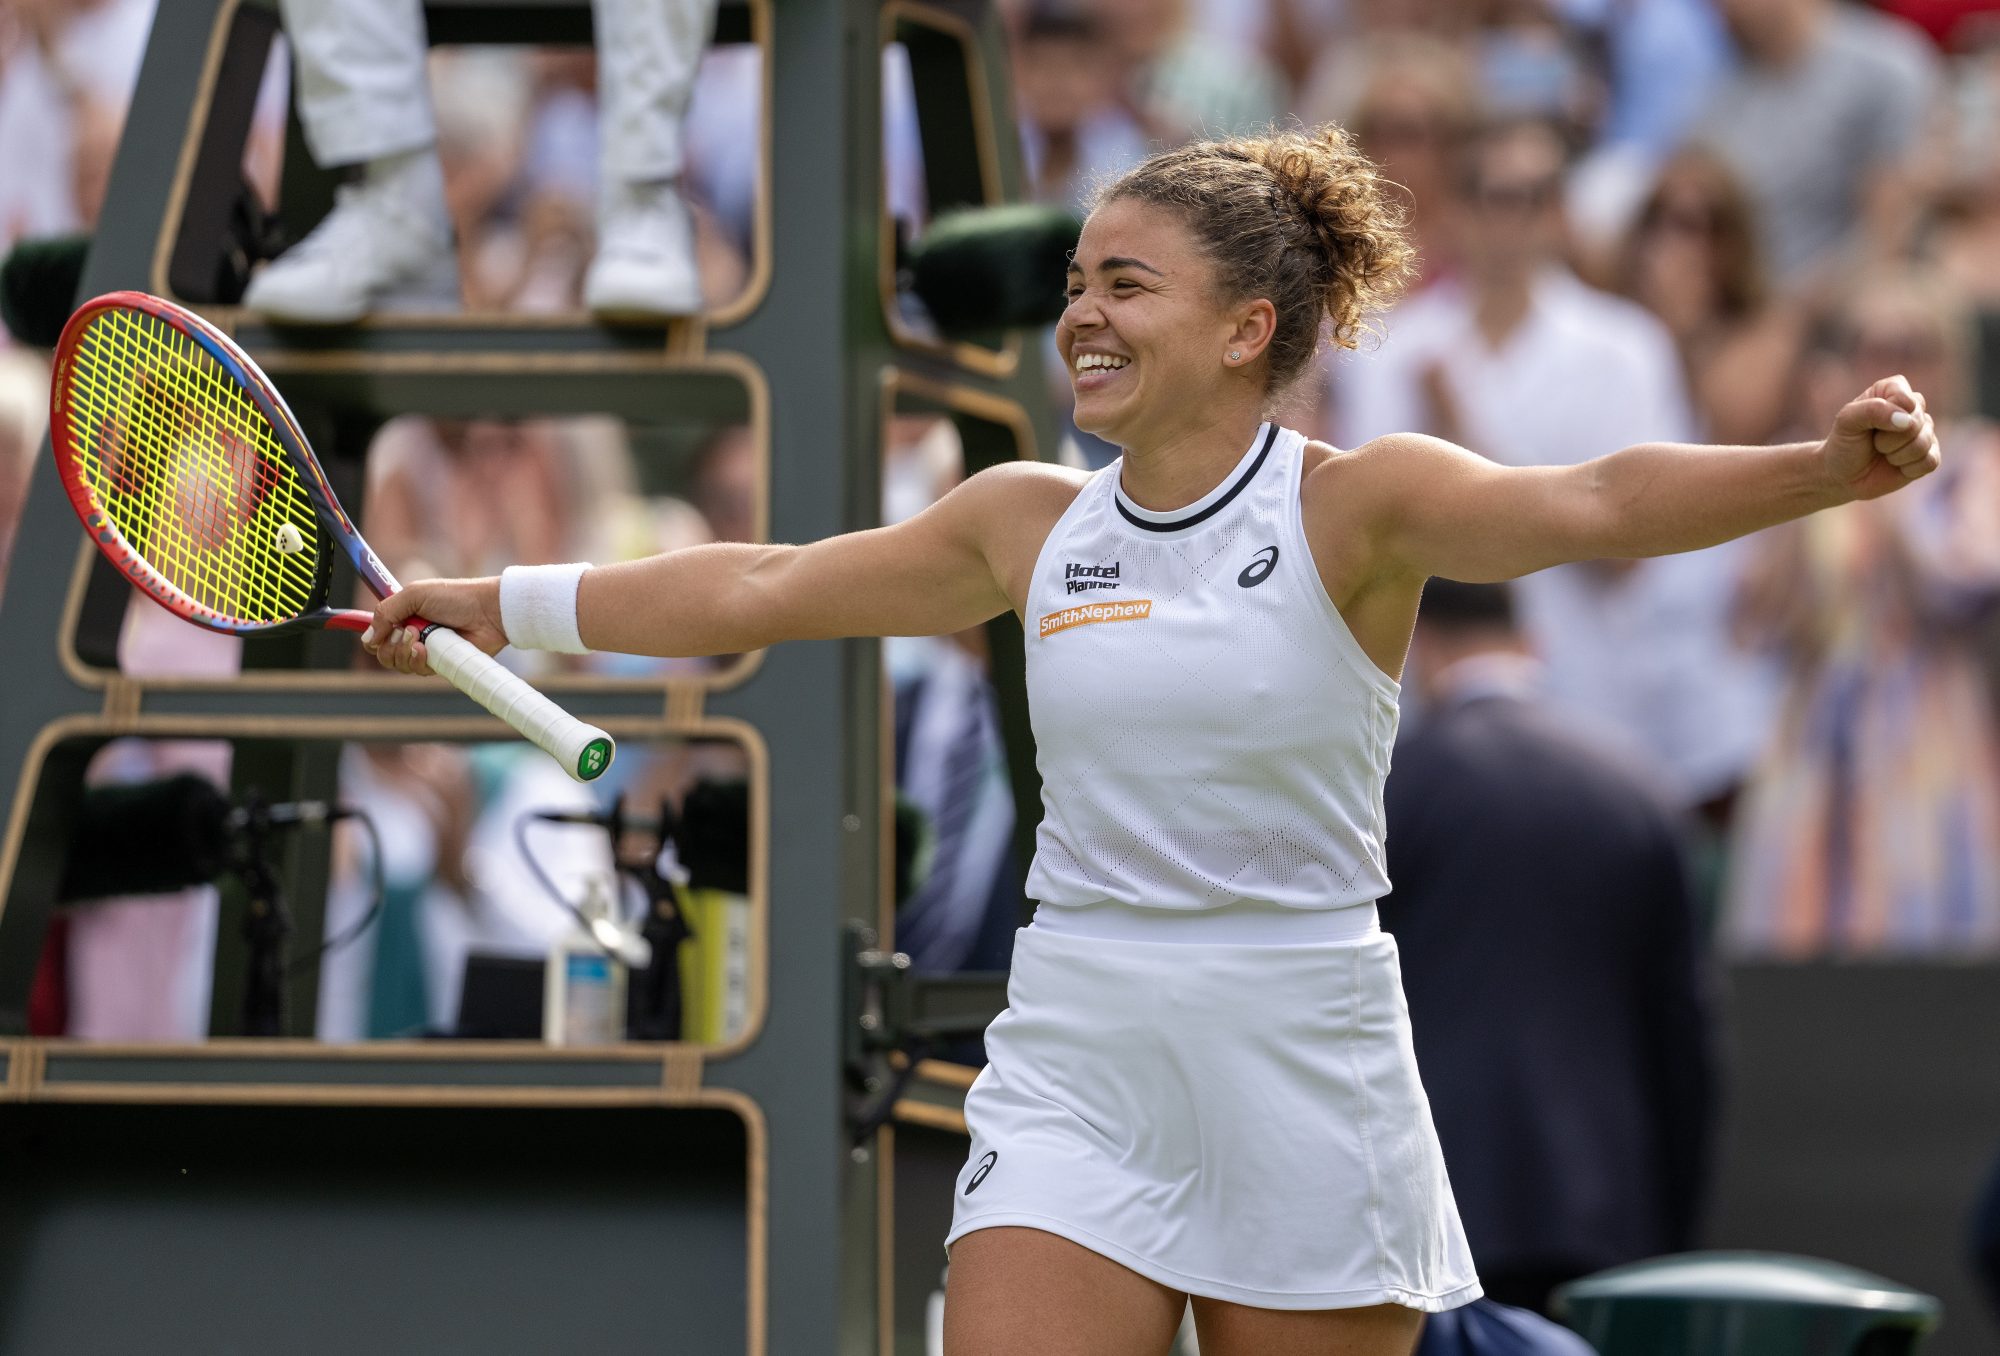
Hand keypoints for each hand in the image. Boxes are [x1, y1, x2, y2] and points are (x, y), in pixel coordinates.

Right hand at [361, 576, 504, 676]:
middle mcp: (412, 633)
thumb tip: (368, 638)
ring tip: (420, 638)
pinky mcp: (439, 664)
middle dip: (389, 645)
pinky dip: (417, 661)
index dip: (372, 635)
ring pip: (398, 664)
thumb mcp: (415, 594)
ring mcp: (426, 650)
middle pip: (383, 652)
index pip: (376, 632)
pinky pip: (417, 670)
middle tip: (407, 631)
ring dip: (403, 652)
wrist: (488, 612)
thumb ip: (386, 611)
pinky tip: (427, 650)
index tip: (377, 634)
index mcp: (404, 614)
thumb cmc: (455, 597)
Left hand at [1822, 375, 1940, 501]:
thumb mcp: (1846, 422)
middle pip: (1916, 421)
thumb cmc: (1844, 444)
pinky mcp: (1930, 455)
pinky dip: (1908, 469)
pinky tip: (1896, 466)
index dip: (1888, 414)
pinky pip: (1931, 461)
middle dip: (1888, 439)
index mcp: (1892, 390)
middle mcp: (1912, 408)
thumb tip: (1907, 420)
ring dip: (1896, 455)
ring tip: (1883, 454)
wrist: (1844, 477)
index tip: (1870, 424)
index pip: (1903, 396)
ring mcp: (1924, 431)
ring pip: (1924, 442)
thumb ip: (1872, 410)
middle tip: (1873, 443)